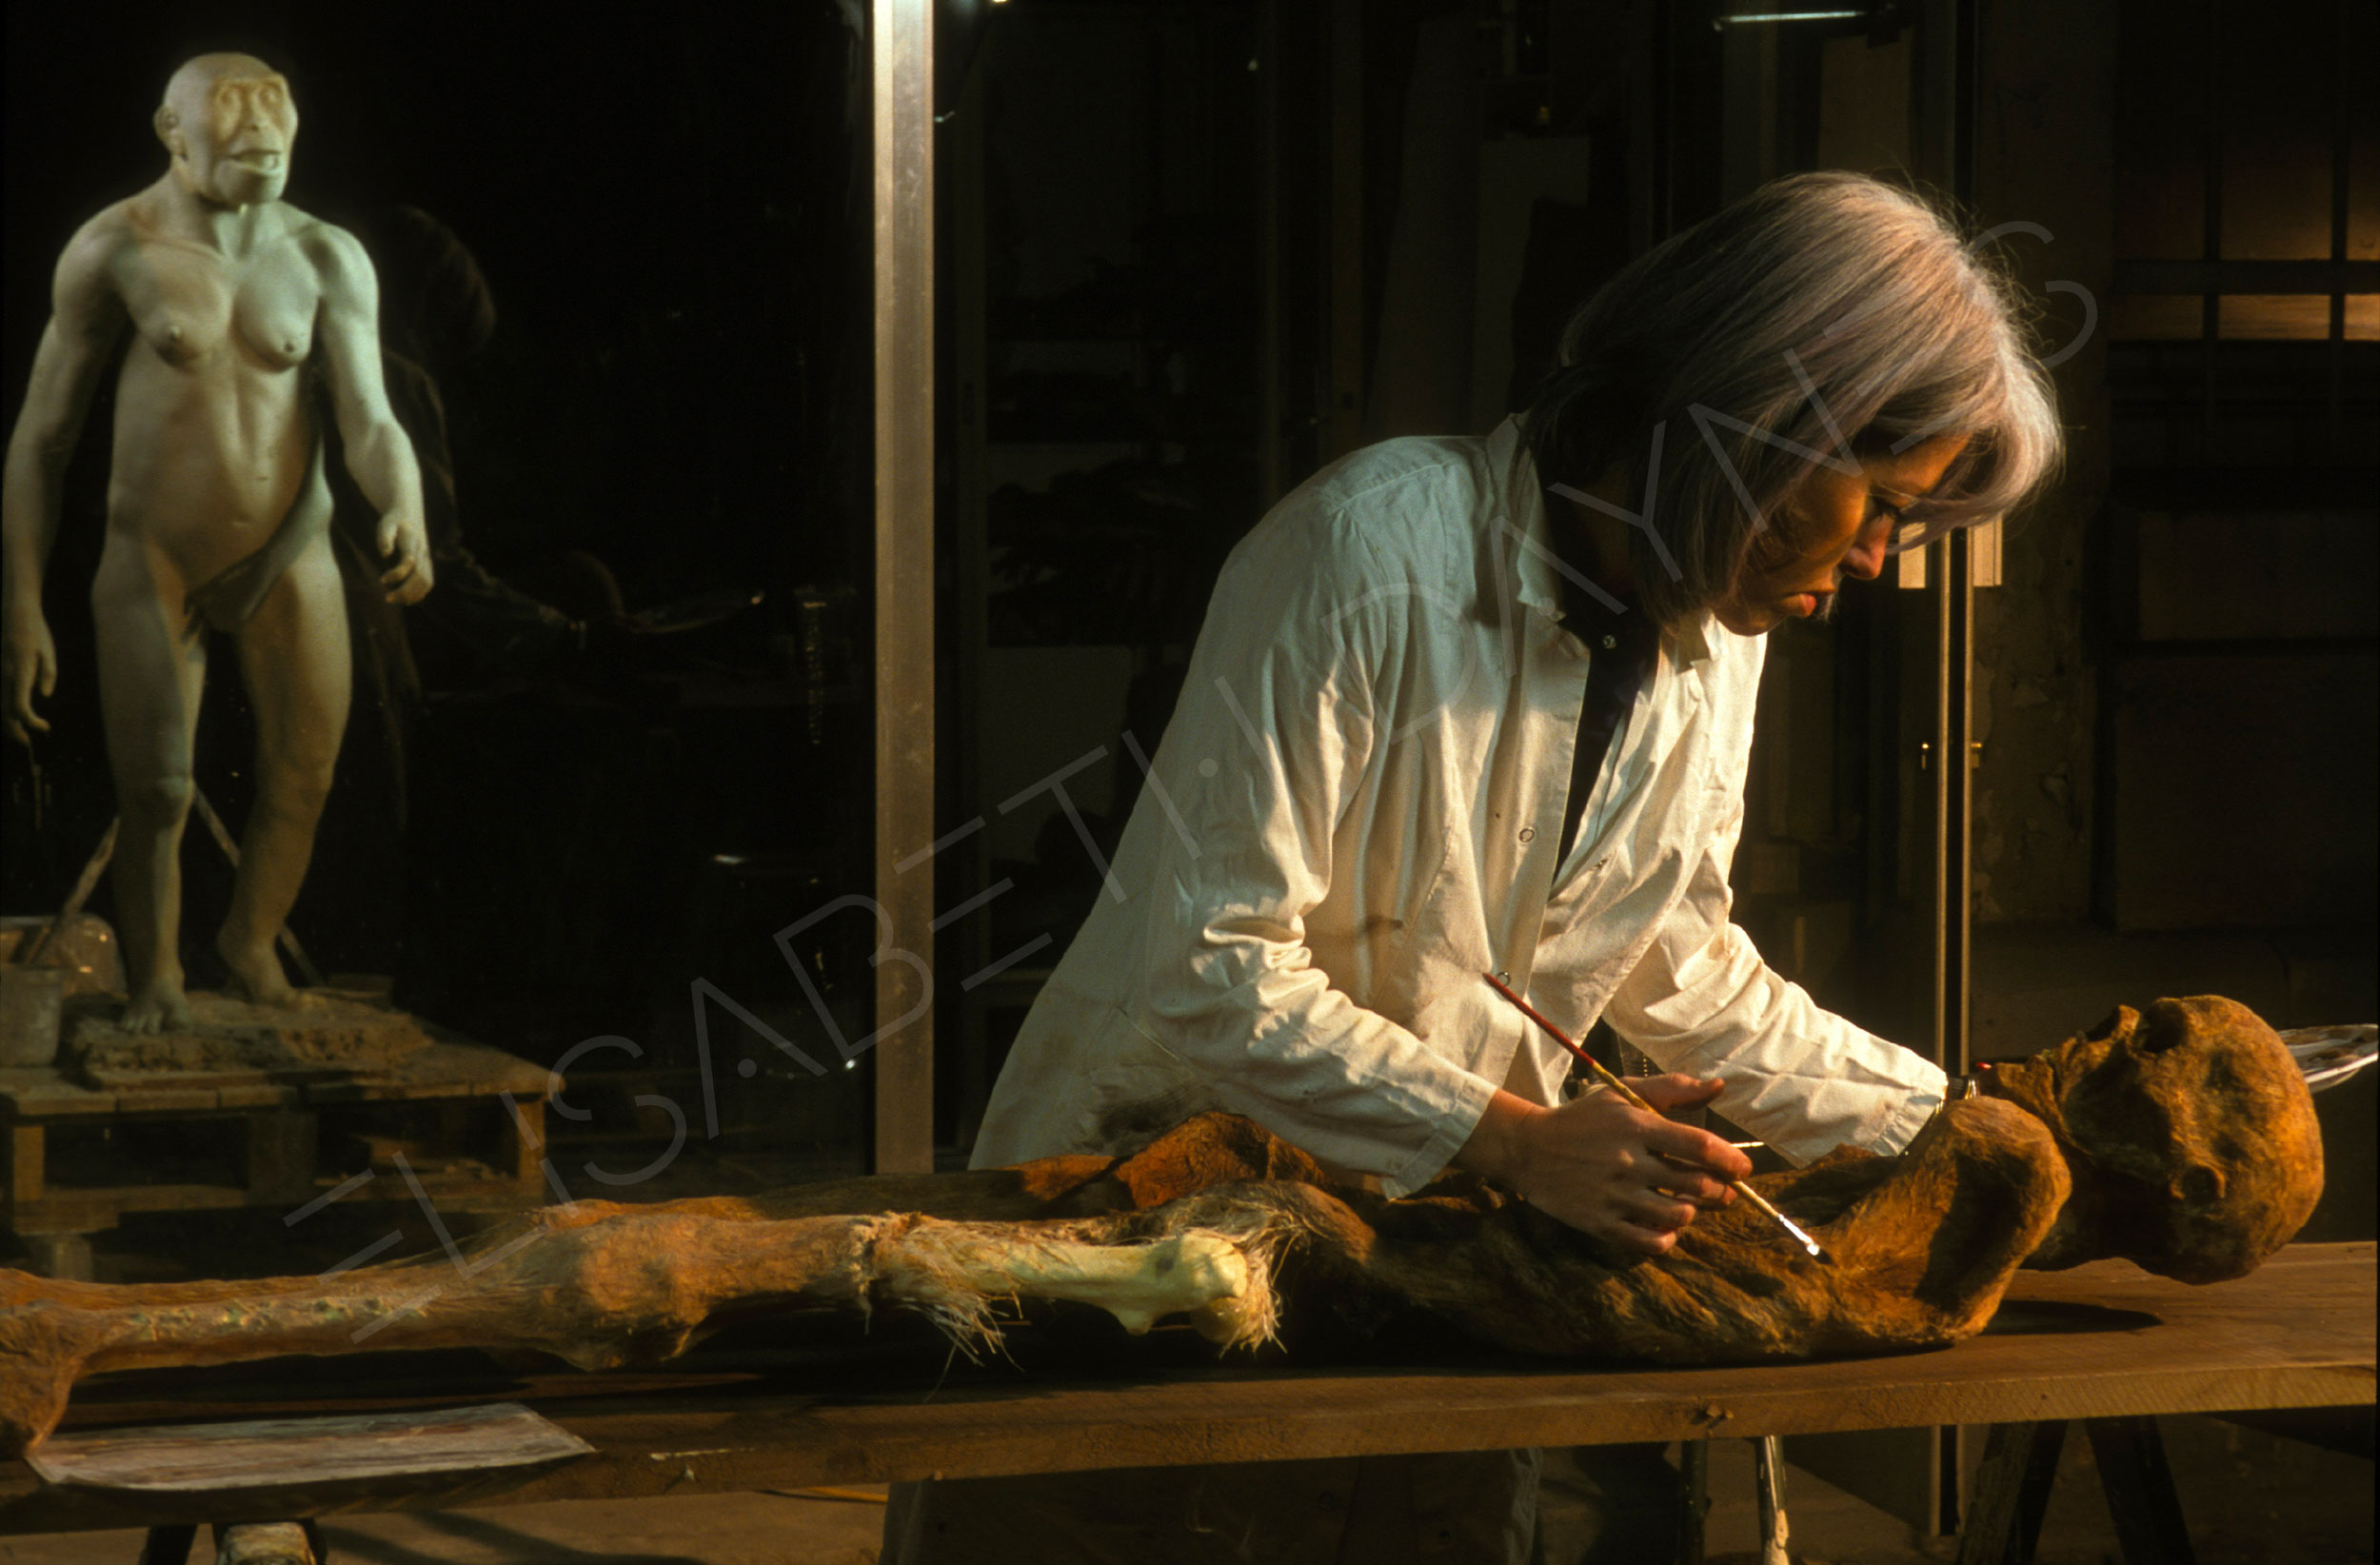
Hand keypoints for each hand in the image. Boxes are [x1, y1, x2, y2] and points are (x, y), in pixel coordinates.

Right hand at [2, 607, 56, 746]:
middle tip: (27, 742)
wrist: (14, 612)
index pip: (19, 707)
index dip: (31, 722)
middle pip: (4, 711)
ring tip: (18, 733)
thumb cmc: (35, 631)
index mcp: (20, 671)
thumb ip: (47, 674)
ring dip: (5, 722)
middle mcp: (4, 674)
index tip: (45, 727)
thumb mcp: (48, 651)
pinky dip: (1, 708)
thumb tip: (45, 695)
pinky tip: (8, 715)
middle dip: (15, 730)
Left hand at [376, 508, 433, 604]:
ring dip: (412, 595)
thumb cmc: (393, 522)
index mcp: (412, 542)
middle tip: (387, 598)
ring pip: (426, 582)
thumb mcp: (385, 525)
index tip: (382, 580)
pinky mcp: (427, 565)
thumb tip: (385, 554)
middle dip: (405, 591)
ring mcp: (427, 559)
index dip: (397, 574)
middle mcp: (422, 552)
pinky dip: (418, 594)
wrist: (409, 515)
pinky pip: (428, 583)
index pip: (409, 561)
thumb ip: (385, 538)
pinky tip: (404, 599)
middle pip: (420, 576)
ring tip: (393, 600)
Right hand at [1455, 1076, 1753, 1256]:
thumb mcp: (1621, 1094)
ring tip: (1685, 1203)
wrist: (1528, 1149)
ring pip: (1677, 1215)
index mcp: (1635, 1126)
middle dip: (1719, 1190)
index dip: (1731, 1161)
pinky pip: (1650, 1242)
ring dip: (1691, 1211)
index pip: (1700, 1147)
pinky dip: (1667, 1237)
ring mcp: (1613, 1196)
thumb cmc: (1583, 1118)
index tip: (1742, 1169)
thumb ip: (1672, 1089)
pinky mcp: (1600, 1223)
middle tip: (1721, 1190)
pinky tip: (1664, 1225)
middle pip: (1696, 1185)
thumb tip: (1719, 1087)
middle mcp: (1627, 1162)